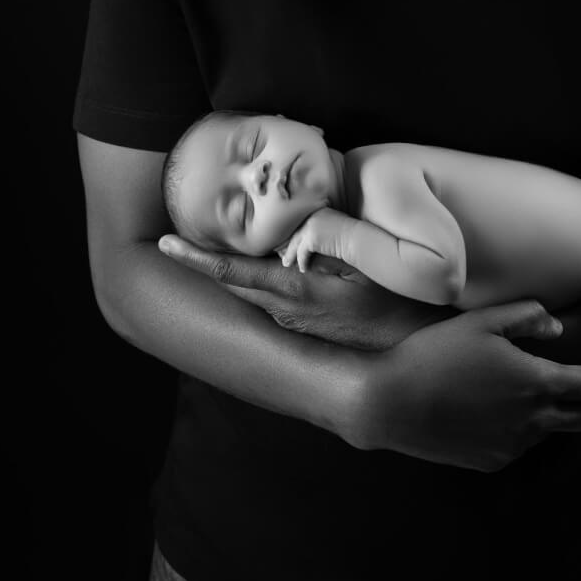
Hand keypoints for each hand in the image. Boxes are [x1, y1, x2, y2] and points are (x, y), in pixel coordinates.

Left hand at [158, 233, 448, 349]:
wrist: (416, 355)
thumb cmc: (400, 306)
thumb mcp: (371, 267)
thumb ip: (333, 241)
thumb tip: (298, 224)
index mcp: (294, 295)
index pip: (232, 274)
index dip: (195, 258)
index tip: (164, 244)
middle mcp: (284, 313)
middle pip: (233, 280)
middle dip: (203, 257)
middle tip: (174, 232)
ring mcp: (293, 323)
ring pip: (252, 287)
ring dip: (231, 263)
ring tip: (212, 233)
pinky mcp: (304, 325)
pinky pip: (270, 294)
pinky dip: (255, 272)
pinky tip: (263, 252)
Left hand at [276, 207, 353, 273]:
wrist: (359, 239)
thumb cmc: (352, 235)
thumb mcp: (335, 225)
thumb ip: (322, 227)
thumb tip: (311, 238)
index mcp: (316, 210)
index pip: (299, 223)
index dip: (292, 235)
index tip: (286, 244)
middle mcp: (311, 215)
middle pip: (294, 232)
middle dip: (286, 244)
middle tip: (280, 254)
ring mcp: (310, 225)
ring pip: (295, 243)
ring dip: (290, 255)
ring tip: (286, 263)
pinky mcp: (312, 238)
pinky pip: (301, 253)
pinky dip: (301, 262)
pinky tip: (303, 269)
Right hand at [355, 299, 580, 470]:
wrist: (392, 403)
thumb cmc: (435, 354)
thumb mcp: (480, 321)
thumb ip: (526, 316)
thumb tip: (558, 327)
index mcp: (535, 383)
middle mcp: (532, 421)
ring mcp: (513, 445)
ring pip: (552, 432)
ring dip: (557, 414)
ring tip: (543, 392)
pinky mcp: (493, 461)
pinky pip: (521, 444)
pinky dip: (524, 429)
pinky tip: (502, 409)